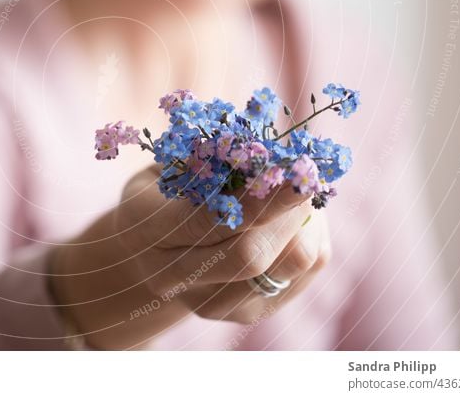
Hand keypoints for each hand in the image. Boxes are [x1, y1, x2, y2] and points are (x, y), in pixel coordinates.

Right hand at [50, 165, 330, 348]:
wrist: (149, 252)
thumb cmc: (162, 191)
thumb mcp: (167, 165)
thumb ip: (203, 159)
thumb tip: (259, 148)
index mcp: (148, 231)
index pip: (209, 220)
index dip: (257, 195)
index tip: (293, 165)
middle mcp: (173, 277)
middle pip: (250, 255)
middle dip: (288, 212)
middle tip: (306, 174)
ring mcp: (211, 303)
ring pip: (286, 266)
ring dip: (306, 224)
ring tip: (300, 194)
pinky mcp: (247, 312)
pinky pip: (301, 275)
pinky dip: (311, 239)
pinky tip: (297, 218)